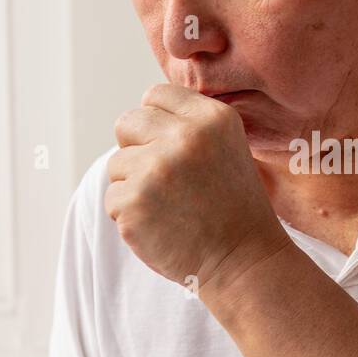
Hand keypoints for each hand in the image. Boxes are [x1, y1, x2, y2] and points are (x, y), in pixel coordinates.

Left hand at [104, 84, 290, 290]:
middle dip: (137, 148)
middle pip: (127, 122)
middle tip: (164, 179)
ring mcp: (156, 169)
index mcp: (212, 118)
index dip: (157, 122)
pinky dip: (130, 215)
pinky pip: (113, 198)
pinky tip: (161, 225)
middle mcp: (184, 137)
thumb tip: (144, 113)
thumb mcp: (229, 148)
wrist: (244, 261)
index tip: (170, 148)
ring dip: (134, 186)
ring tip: (169, 207)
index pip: (156, 95)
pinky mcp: (134, 202)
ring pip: (117, 164)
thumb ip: (190, 124)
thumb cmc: (234, 208)